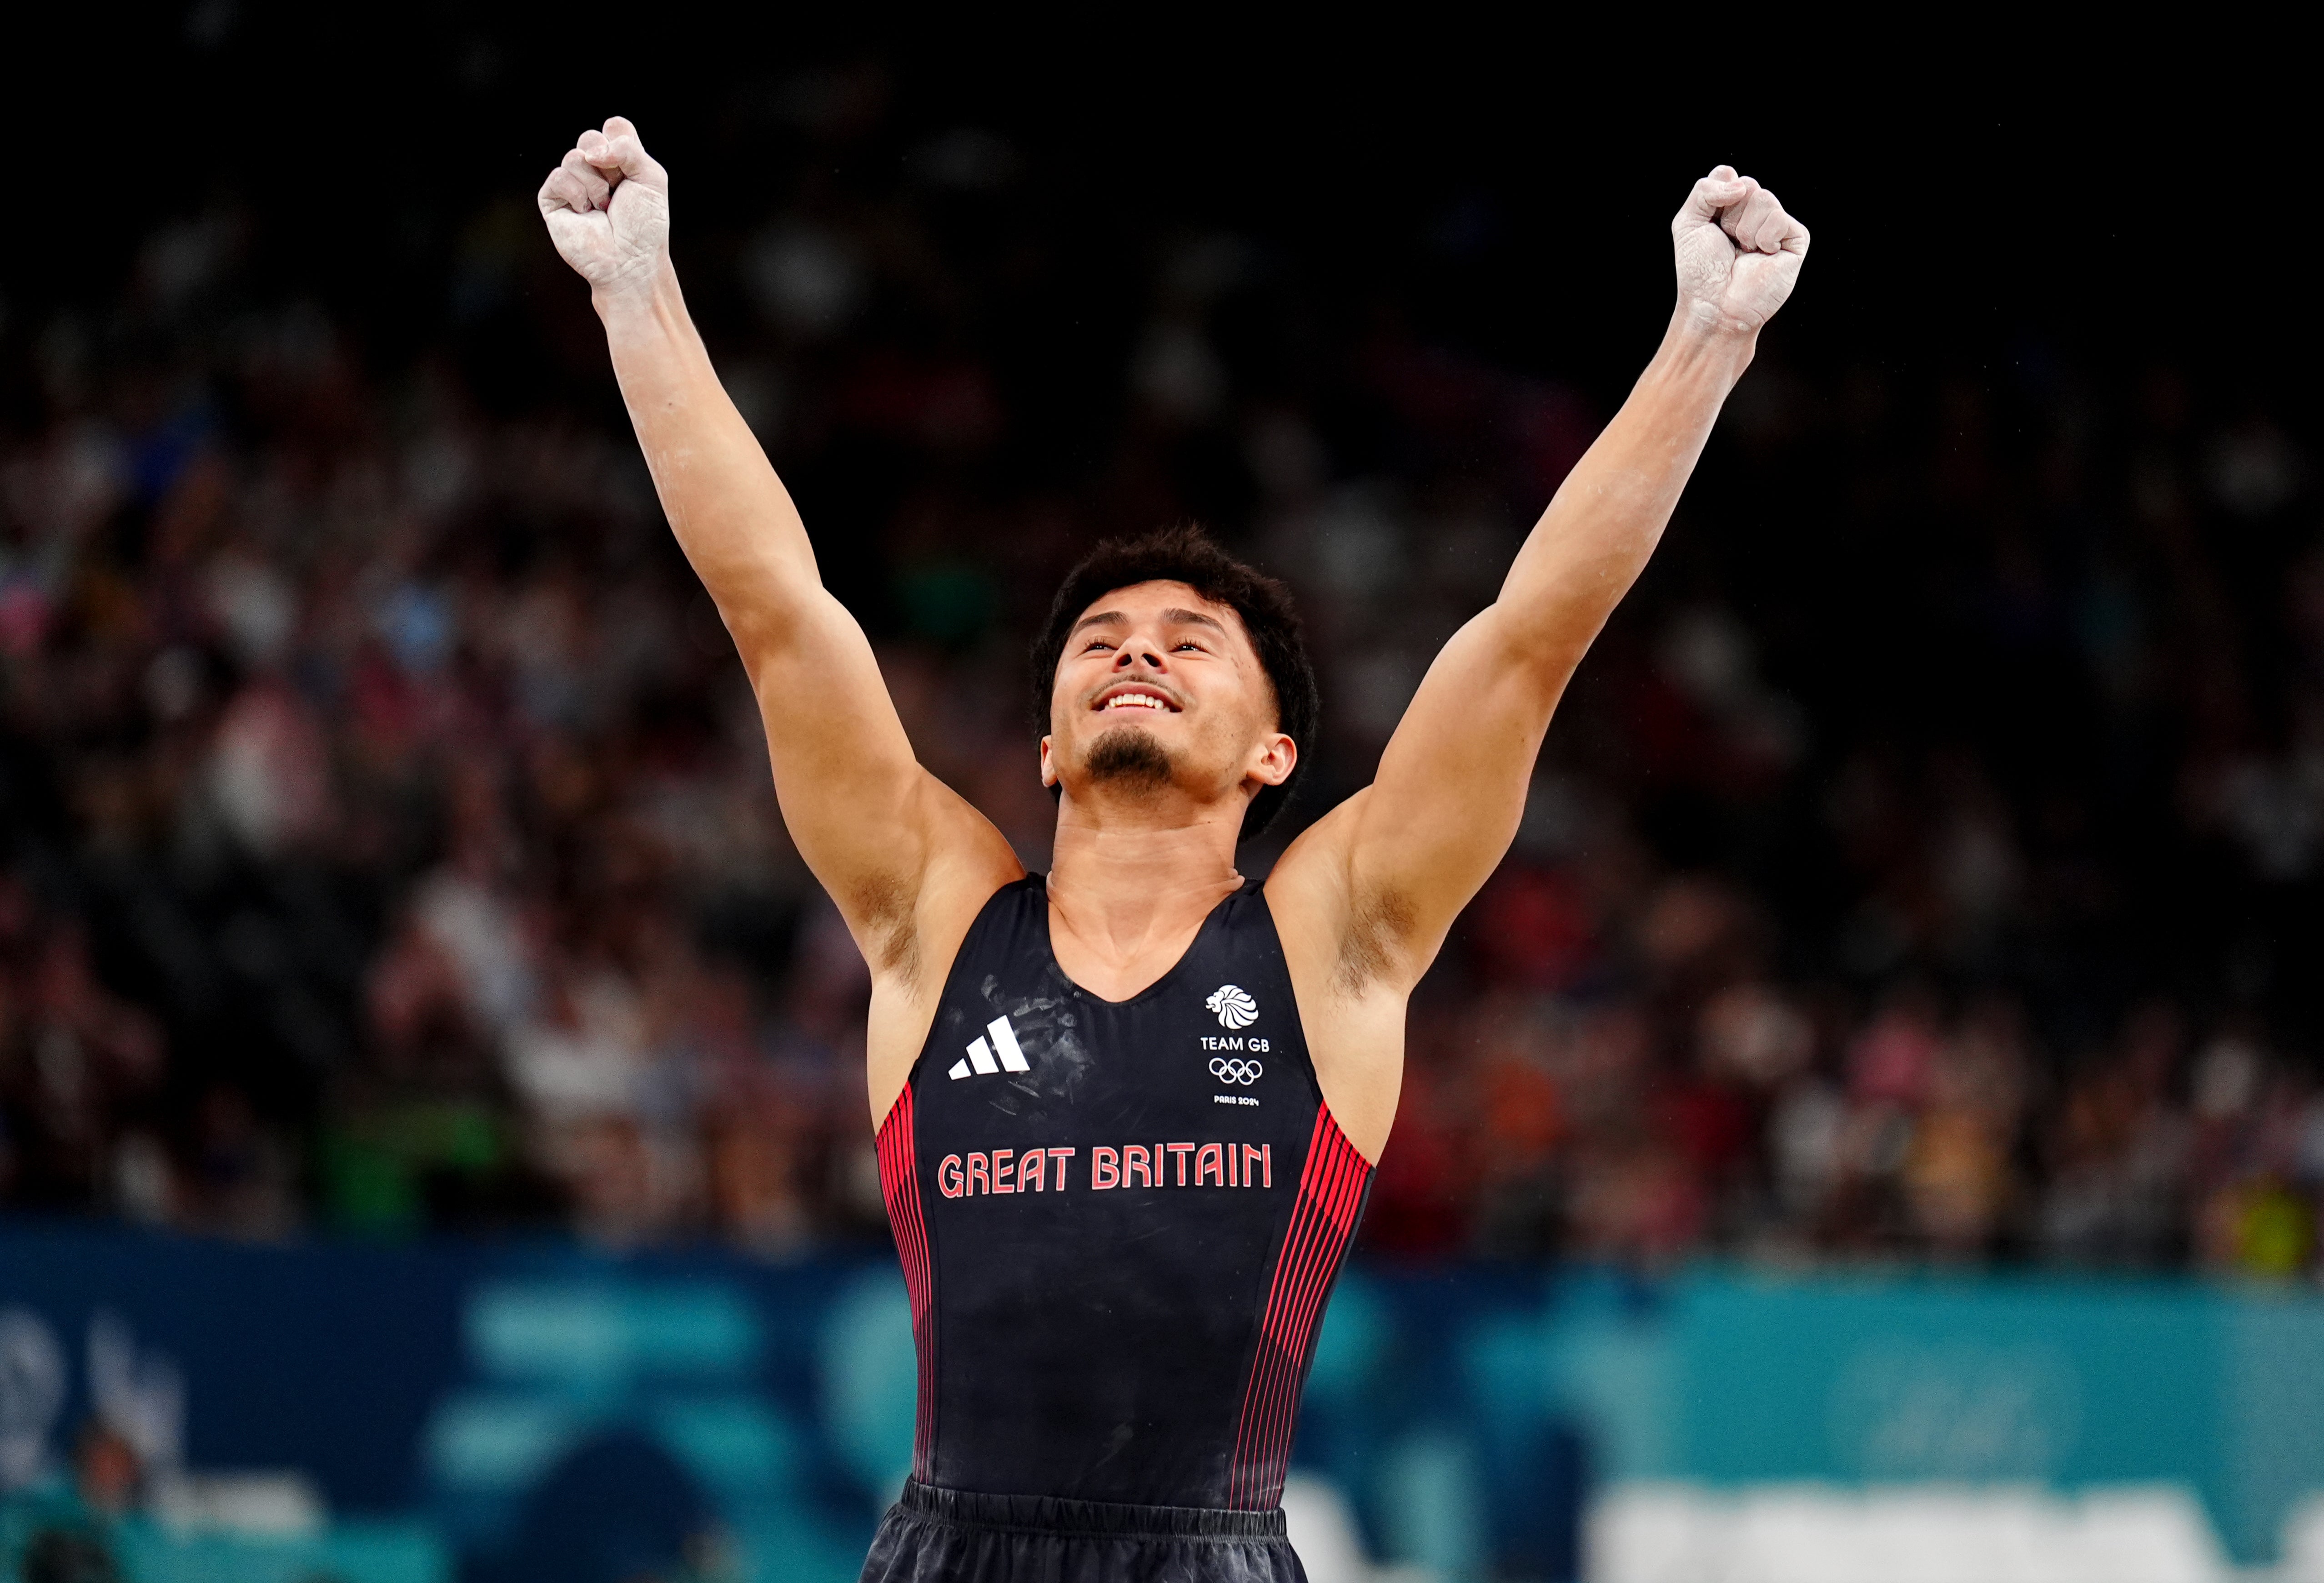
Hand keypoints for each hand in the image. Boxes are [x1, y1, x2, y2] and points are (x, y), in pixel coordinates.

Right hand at [537, 117, 669, 300]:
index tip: (631, 172)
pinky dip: (577, 195)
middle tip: (617, 194)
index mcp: (618, 159)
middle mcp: (593, 168)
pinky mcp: (552, 199)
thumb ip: (628, 148)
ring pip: (574, 157)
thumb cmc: (644, 225)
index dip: (622, 145)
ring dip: (596, 185)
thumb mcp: (651, 177)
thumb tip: (590, 151)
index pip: (614, 126)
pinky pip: (559, 177)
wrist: (630, 261)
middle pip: (590, 137)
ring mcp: (572, 182)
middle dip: (609, 166)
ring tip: (603, 208)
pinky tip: (586, 213)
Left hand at [1671, 166, 1807, 333]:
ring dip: (1745, 228)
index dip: (1716, 196)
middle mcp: (1754, 213)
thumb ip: (1704, 189)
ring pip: (1764, 197)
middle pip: (1747, 183)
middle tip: (1728, 242)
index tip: (1710, 225)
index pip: (1728, 175)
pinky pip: (1780, 218)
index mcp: (1730, 207)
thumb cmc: (1700, 272)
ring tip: (1743, 252)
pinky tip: (1762, 255)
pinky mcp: (1795, 239)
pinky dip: (1765, 237)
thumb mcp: (1688, 222)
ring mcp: (1776, 226)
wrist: (1715, 307)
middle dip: (1730, 215)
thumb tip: (1739, 181)